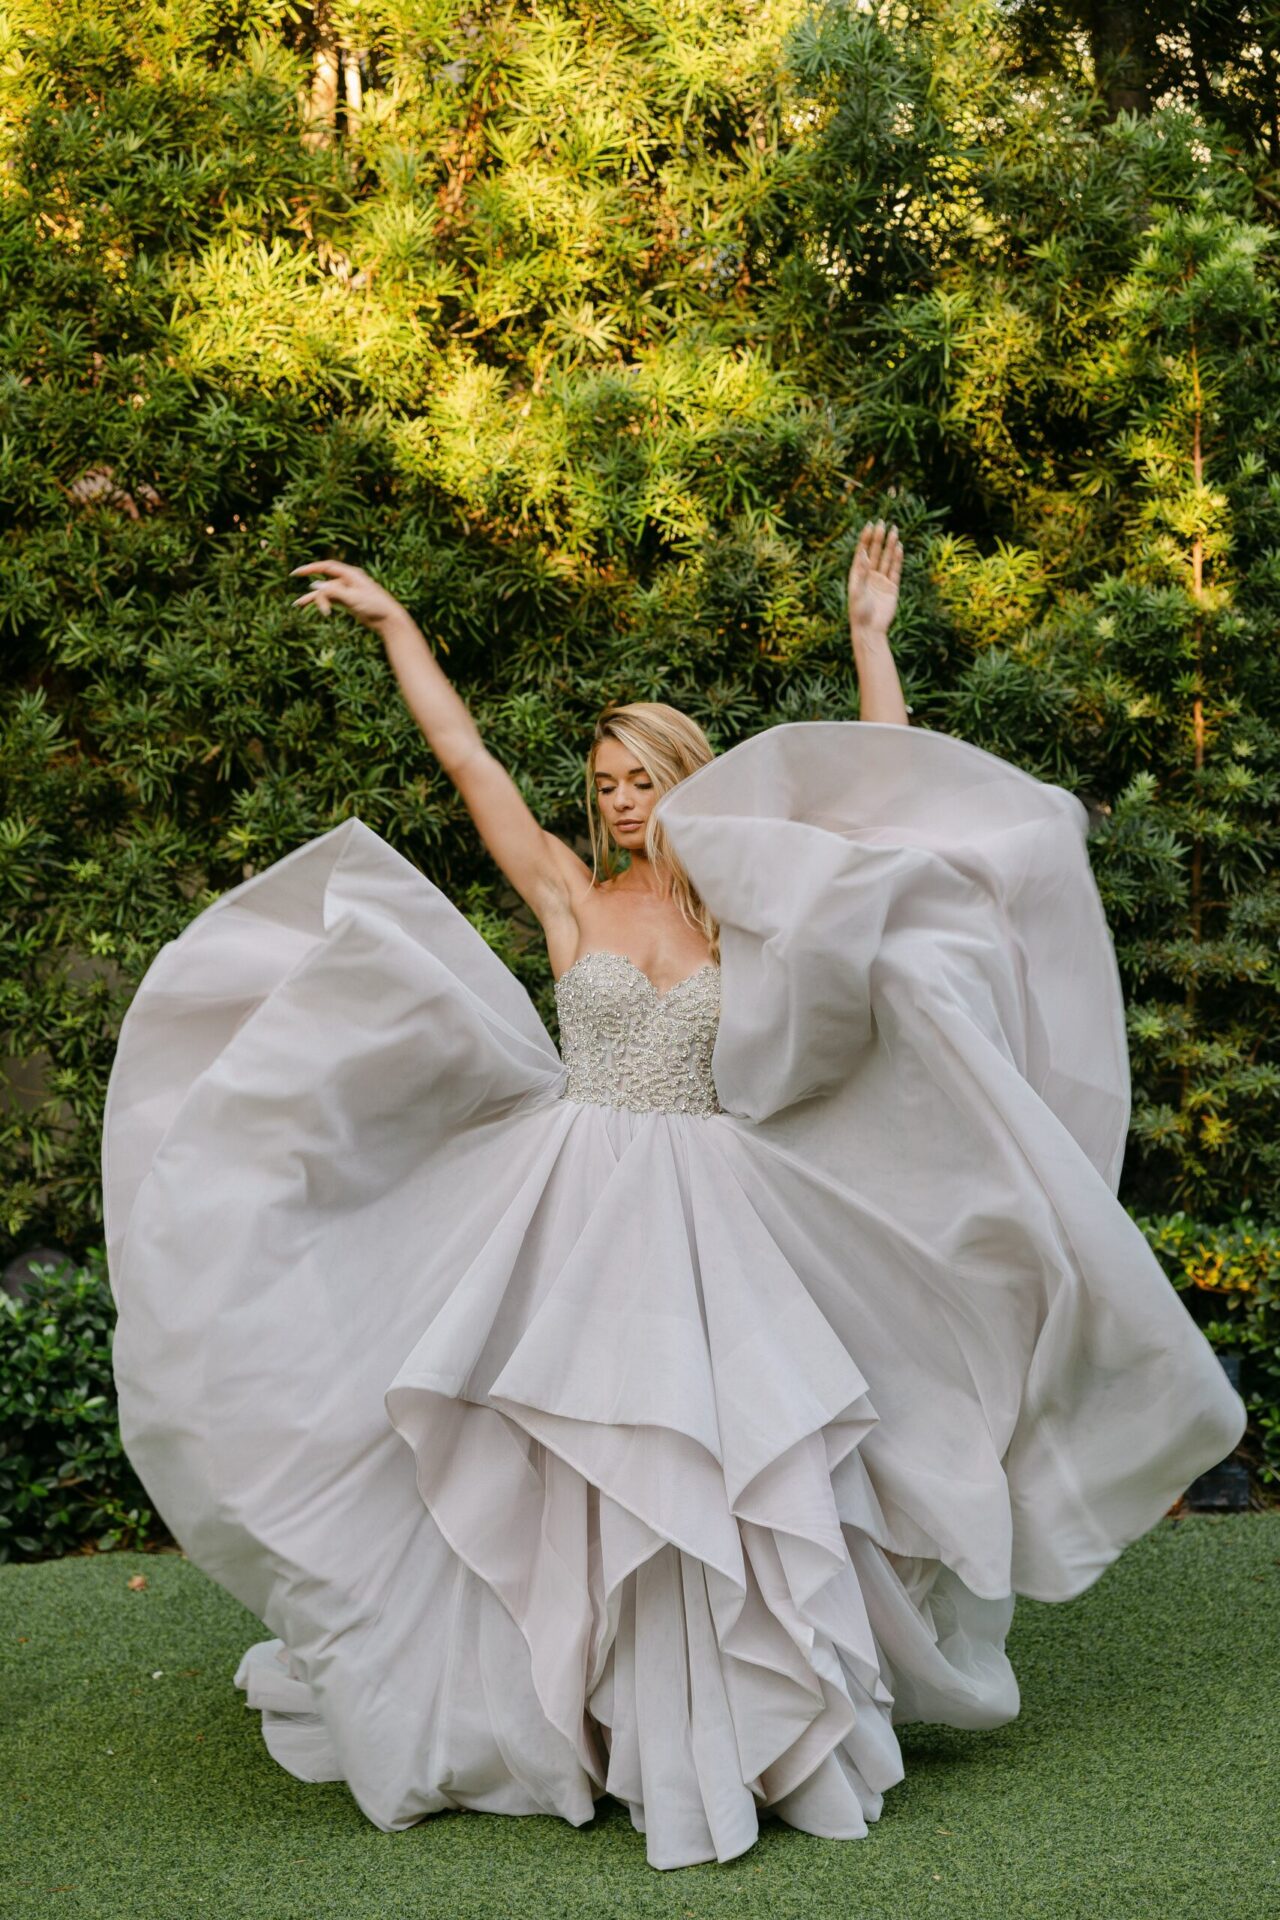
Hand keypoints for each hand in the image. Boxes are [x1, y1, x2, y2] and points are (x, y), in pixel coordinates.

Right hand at [290, 559, 406, 631]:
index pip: (327, 567)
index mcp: (351, 574)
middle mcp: (348, 580)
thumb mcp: (353, 598)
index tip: (297, 573)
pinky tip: (313, 607)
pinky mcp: (348, 601)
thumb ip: (334, 592)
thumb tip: (315, 586)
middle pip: (325, 583)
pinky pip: (331, 599)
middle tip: (299, 602)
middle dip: (315, 593)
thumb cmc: (375, 606)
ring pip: (326, 592)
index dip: (311, 568)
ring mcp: (347, 591)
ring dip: (315, 600)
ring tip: (298, 605)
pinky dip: (322, 603)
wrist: (389, 620)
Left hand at [847, 520, 901, 649]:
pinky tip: (899, 547)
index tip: (869, 524)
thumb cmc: (859, 612)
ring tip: (894, 531)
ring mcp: (881, 581)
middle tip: (883, 522)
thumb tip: (863, 552)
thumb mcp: (857, 591)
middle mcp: (869, 576)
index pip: (862, 552)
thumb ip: (861, 572)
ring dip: (889, 546)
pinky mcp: (892, 588)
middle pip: (875, 552)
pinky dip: (897, 559)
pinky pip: (895, 570)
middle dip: (878, 538)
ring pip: (886, 559)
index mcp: (857, 575)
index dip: (865, 538)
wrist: (870, 630)